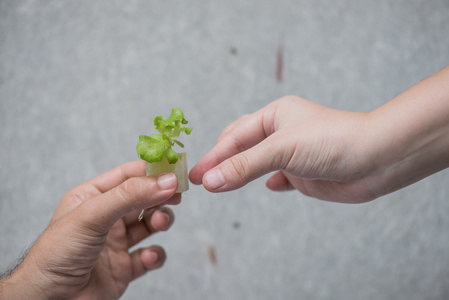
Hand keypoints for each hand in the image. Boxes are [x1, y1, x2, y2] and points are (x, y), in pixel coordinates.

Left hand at [0, 161, 179, 298]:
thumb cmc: (56, 254)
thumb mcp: (92, 215)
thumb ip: (130, 196)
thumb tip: (165, 181)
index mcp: (92, 197)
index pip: (128, 175)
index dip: (153, 171)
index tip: (175, 170)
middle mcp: (106, 217)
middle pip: (144, 198)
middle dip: (160, 196)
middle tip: (177, 195)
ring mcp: (116, 242)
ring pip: (150, 225)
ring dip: (160, 222)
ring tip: (159, 224)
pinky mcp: (124, 267)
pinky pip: (149, 256)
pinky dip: (155, 256)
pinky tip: (147, 257)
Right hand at [190, 96, 372, 202]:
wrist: (376, 159)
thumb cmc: (331, 141)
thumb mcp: (281, 149)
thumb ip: (244, 165)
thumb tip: (211, 182)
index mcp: (275, 115)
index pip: (235, 135)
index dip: (213, 155)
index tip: (195, 175)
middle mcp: (282, 133)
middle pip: (243, 147)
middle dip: (222, 163)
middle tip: (200, 181)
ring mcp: (293, 155)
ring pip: (258, 164)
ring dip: (240, 174)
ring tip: (219, 186)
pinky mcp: (304, 175)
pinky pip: (280, 178)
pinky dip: (269, 182)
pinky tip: (267, 187)